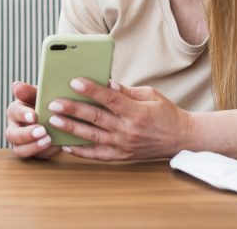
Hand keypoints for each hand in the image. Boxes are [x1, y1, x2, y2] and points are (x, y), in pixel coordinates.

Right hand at [5, 81, 60, 158]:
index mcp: (15, 111)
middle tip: (42, 130)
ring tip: (49, 140)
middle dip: (26, 134)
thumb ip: (28, 91)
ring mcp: (23, 143)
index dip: (23, 115)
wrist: (59, 114)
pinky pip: (38, 157)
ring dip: (33, 147)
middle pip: (12, 135)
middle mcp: (15, 128)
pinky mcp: (34, 153)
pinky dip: (48, 152)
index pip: (14, 112)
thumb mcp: (39, 94)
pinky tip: (59, 145)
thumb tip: (16, 86)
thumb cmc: (46, 101)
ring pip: (20, 150)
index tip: (34, 116)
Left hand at [48, 79, 191, 160]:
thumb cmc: (165, 113)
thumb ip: (127, 91)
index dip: (91, 89)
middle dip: (73, 109)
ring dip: (71, 128)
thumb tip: (107, 83)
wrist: (182, 139)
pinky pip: (97, 155)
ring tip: (54, 121)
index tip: (74, 81)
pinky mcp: (122, 156)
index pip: (110, 98)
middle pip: (96, 117)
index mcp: (137, 111)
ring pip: (93, 137)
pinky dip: (80, 151)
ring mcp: (124, 145)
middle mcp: (128, 130)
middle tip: (54, 102)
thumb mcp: (150, 95)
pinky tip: (65, 144)